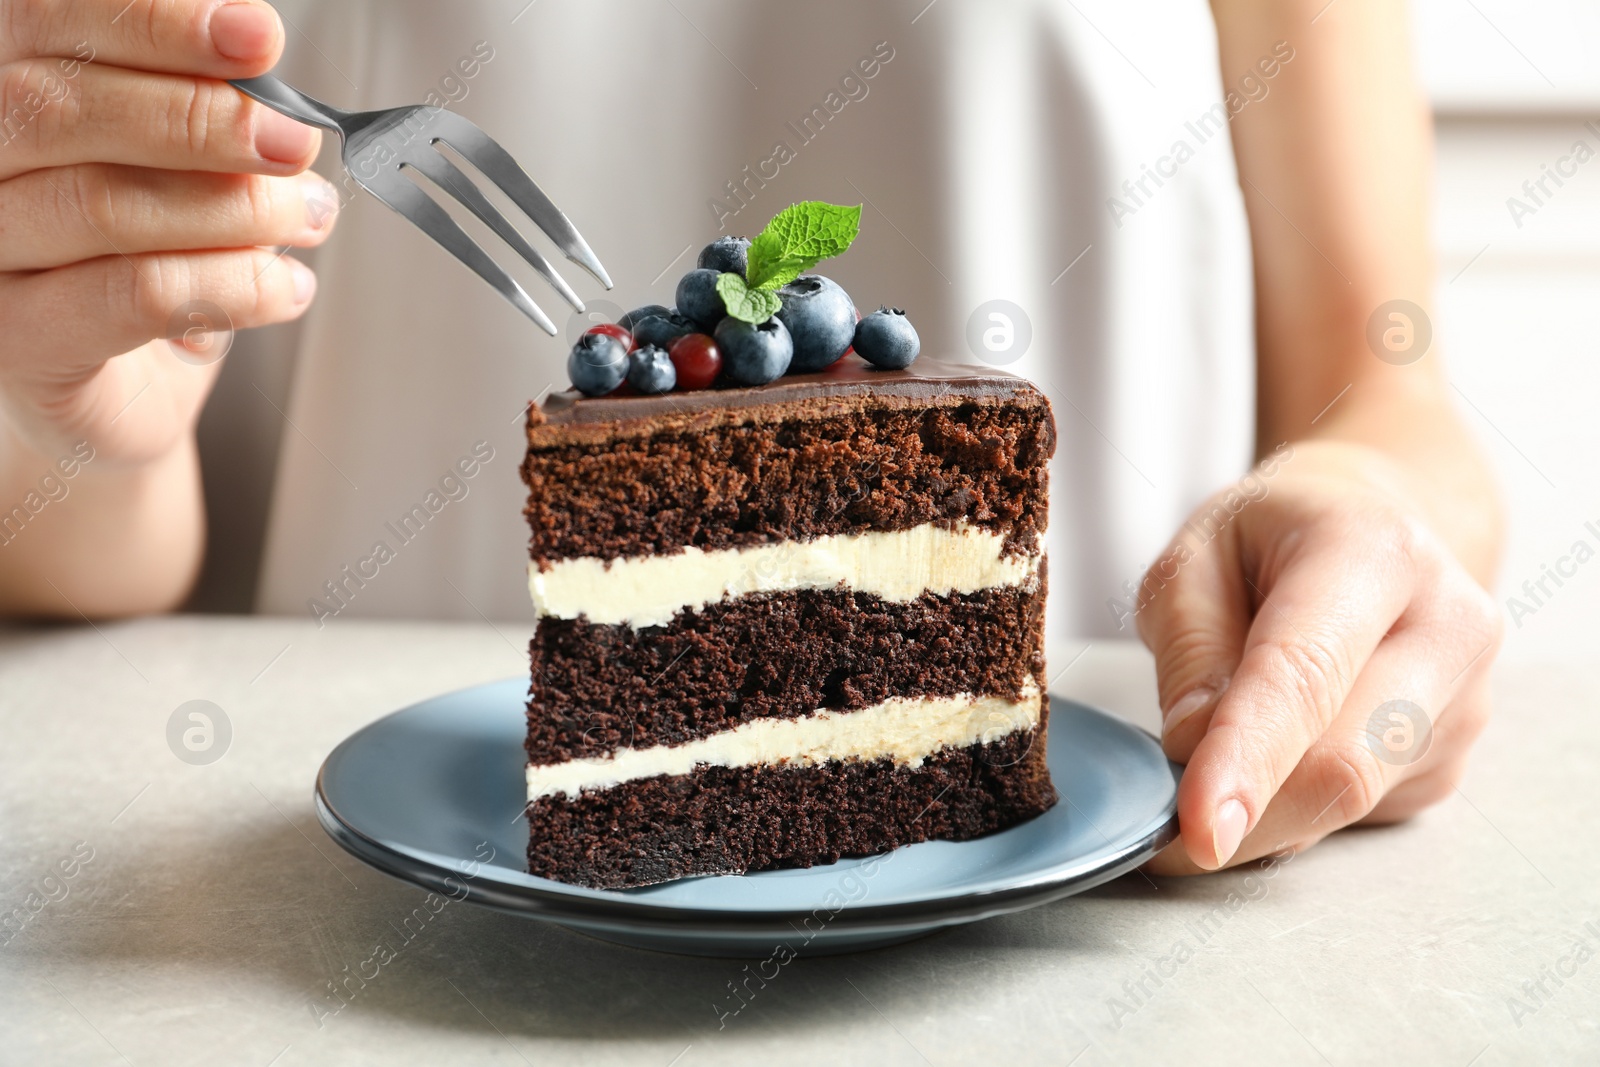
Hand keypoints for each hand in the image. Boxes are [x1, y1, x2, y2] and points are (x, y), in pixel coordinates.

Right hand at [0, 0, 336, 463]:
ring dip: (234, 209)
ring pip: (104, 205)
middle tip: (295, 142)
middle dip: (204, 120)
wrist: (120, 391)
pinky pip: (135, 296)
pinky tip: (286, 287)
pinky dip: (234, 286)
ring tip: (307, 217)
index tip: (258, 35)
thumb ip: (200, 106)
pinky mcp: (21, 344)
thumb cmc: (149, 258)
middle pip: (63, 109)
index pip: (51, 23)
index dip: (158, 23)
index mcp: (1, 89)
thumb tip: (262, 70)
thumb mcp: (179, 164)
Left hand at [1137, 440, 1502, 873]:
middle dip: (1243, 815)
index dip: (1247, 759)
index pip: (1304, 675)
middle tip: (1157, 832)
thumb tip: (1191, 751)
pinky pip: (1358, 814)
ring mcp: (1464, 700)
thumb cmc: (1272, 540)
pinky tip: (1277, 753)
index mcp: (1374, 551)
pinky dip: (1294, 807)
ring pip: (1349, 801)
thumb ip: (1189, 648)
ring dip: (1263, 812)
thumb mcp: (1195, 557)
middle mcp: (1446, 625)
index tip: (1200, 832)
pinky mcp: (1451, 758)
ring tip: (1216, 762)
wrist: (1372, 531)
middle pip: (1342, 764)